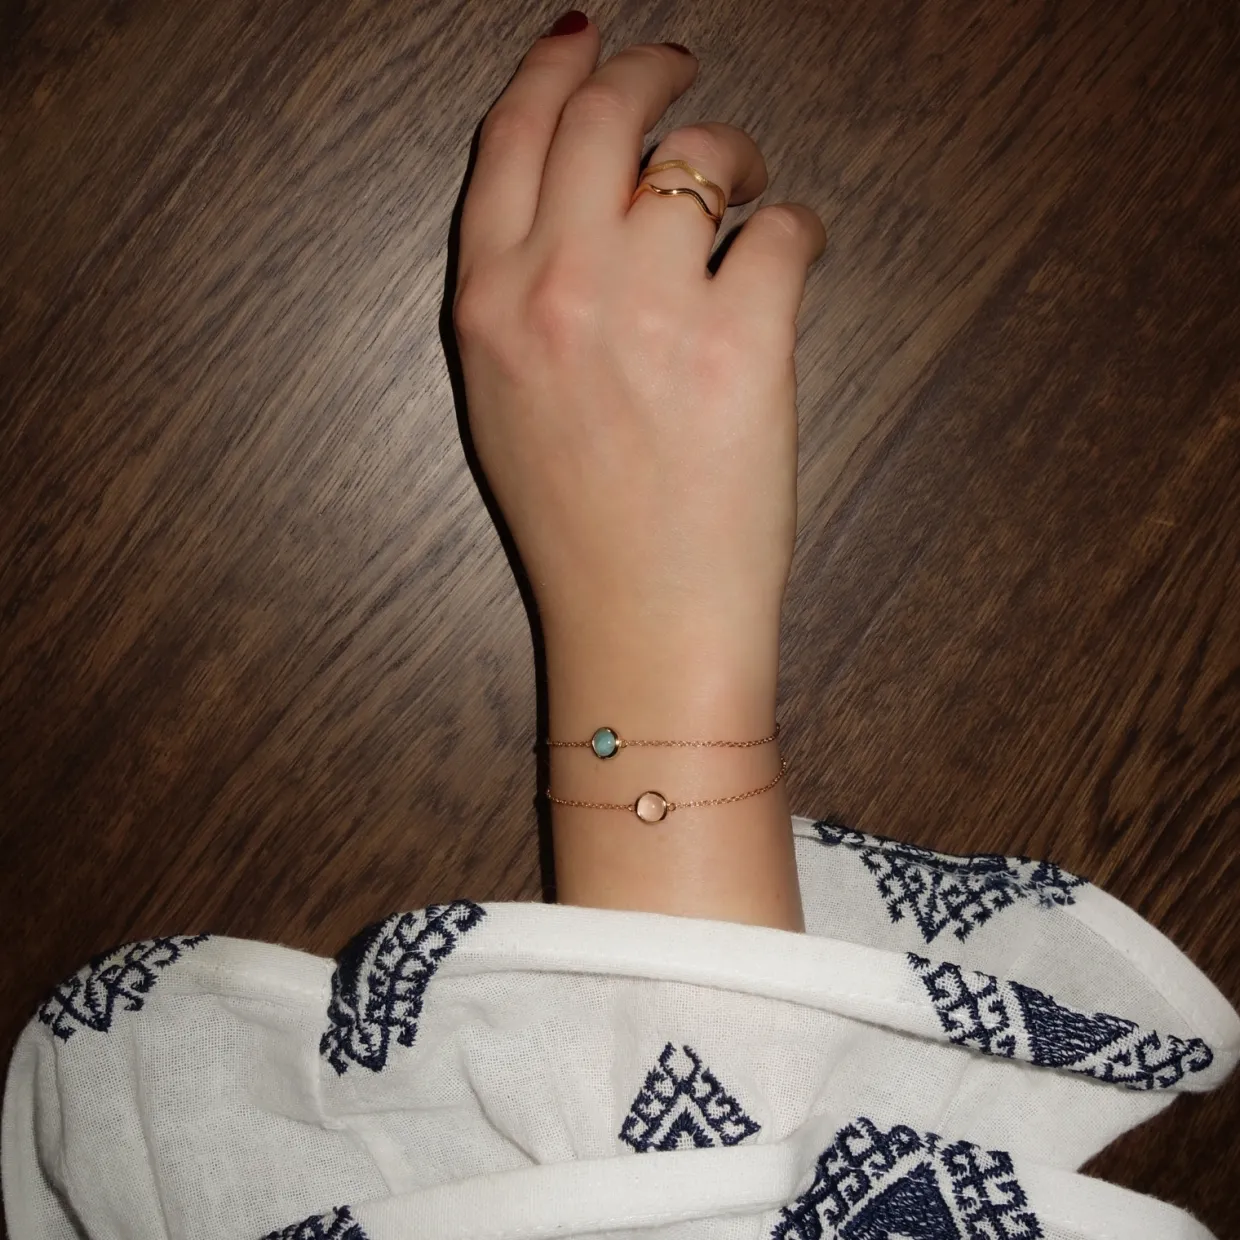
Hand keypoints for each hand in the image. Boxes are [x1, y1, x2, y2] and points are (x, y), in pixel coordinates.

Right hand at [452, 13, 825, 671]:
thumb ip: (518, 296)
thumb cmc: (578, 528)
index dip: (552, 67)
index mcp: (489, 304)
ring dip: (739, 153)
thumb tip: (579, 205)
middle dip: (651, 71)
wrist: (640, 620)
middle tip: (680, 73)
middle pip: (605, 114)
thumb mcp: (503, 404)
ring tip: (751, 185)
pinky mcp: (745, 342)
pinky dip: (798, 227)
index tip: (585, 39)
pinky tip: (791, 253)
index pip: (510, 136)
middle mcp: (559, 287)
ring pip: (706, 155)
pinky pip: (786, 229)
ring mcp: (652, 310)